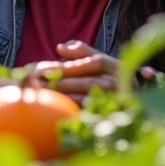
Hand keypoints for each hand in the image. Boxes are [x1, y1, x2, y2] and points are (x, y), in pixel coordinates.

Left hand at [25, 41, 156, 102]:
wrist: (127, 105)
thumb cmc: (103, 76)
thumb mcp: (96, 59)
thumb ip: (80, 51)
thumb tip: (60, 48)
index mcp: (119, 68)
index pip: (96, 62)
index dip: (72, 64)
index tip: (47, 67)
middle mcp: (123, 86)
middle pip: (90, 82)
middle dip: (62, 81)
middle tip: (37, 81)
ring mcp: (118, 104)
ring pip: (88, 99)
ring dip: (63, 96)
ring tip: (42, 93)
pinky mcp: (109, 118)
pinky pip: (87, 115)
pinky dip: (71, 110)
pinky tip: (55, 107)